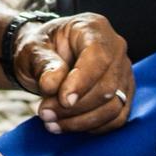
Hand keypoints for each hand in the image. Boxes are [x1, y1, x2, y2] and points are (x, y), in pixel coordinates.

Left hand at [12, 13, 133, 133]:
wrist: (45, 57)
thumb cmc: (40, 48)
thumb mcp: (32, 49)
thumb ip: (43, 63)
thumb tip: (53, 85)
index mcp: (94, 28)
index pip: (98, 57)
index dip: (82, 82)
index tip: (62, 100)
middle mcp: (115, 47)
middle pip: (107, 86)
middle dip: (75, 107)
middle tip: (45, 113)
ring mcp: (123, 71)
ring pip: (113, 106)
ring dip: (81, 121)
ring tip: (51, 123)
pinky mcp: (124, 93)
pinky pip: (117, 118)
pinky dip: (93, 127)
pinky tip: (69, 126)